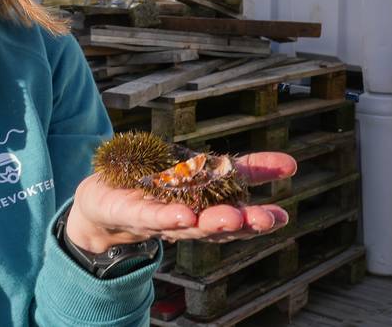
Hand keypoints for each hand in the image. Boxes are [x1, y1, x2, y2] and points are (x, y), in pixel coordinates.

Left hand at [64, 152, 296, 253]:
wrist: (101, 203)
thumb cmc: (156, 186)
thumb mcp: (201, 172)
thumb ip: (242, 169)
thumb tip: (290, 164)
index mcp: (208, 206)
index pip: (239, 204)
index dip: (261, 207)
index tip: (286, 201)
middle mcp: (189, 218)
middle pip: (220, 225)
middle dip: (245, 224)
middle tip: (269, 219)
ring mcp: (161, 218)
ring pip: (191, 226)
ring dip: (213, 223)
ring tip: (234, 217)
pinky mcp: (132, 214)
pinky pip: (152, 218)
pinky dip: (169, 218)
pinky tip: (185, 215)